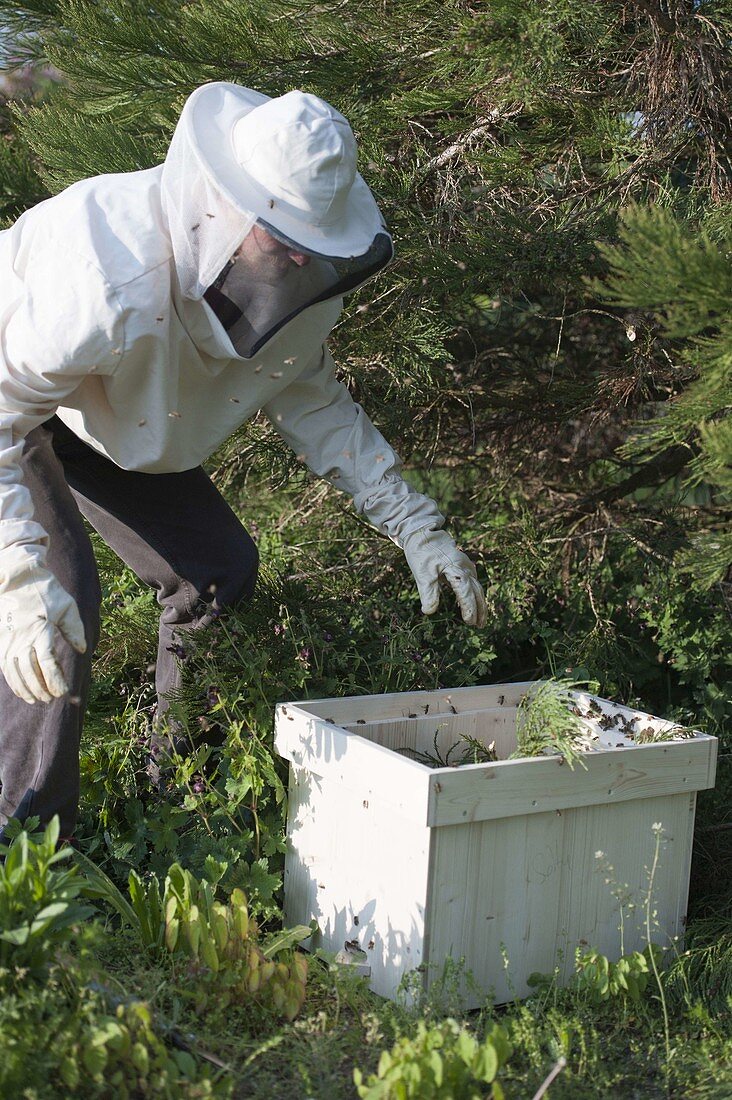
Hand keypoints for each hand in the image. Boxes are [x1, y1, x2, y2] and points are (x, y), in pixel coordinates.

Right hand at [0, 565, 86, 703]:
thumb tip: (83, 649)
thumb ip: (75, 629)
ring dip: (25, 688)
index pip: (47, 662)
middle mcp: (22, 637)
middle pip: (30, 670)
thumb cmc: (46, 590)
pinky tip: (20, 689)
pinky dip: (12, 680)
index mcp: (40, 630)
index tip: (63, 691)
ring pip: (14, 671)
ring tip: (36, 699)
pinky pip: (4, 665)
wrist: (18, 577)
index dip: (55, 679)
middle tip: (52, 698)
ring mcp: (9, 639)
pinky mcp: (1, 640)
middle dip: (41, 688)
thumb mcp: (67, 606)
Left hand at [402, 528, 486, 626]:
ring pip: (476, 587)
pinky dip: (474, 594)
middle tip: (479, 626)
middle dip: (479, 609)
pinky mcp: (462, 565)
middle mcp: (465, 568)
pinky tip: (471, 603)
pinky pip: (472, 582)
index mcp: (456, 569)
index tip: (469, 621)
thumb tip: (429, 612)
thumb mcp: (422, 574)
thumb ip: (428, 593)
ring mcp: (465, 566)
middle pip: (476, 591)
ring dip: (479, 603)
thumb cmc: (422, 553)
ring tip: (479, 620)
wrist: (422, 534)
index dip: (469, 608)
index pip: (466, 593)